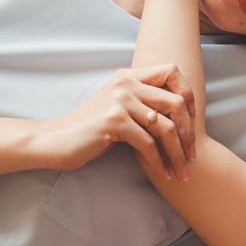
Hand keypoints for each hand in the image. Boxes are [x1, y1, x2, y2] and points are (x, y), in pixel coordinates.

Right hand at [32, 64, 196, 179]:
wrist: (54, 141)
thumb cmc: (90, 130)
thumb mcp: (119, 107)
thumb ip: (144, 103)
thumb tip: (182, 115)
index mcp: (129, 76)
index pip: (172, 71)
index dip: (188, 95)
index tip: (192, 120)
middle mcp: (126, 83)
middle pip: (176, 102)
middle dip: (189, 133)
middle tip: (192, 155)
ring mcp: (120, 101)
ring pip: (166, 127)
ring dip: (177, 153)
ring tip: (181, 172)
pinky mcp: (114, 122)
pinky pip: (148, 143)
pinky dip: (159, 162)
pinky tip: (163, 173)